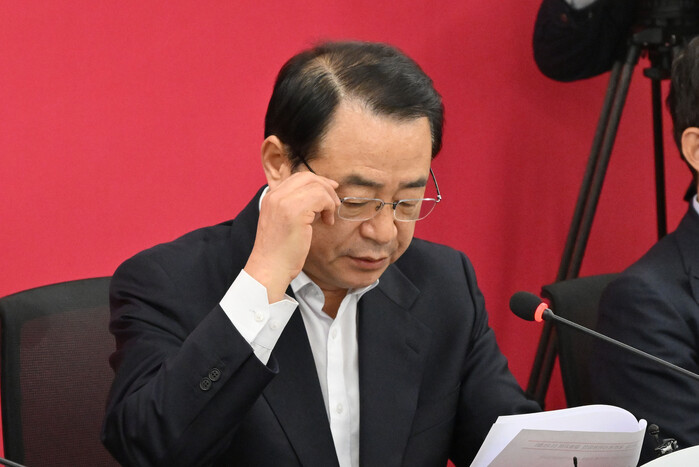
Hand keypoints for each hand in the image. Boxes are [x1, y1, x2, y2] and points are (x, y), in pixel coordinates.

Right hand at [244, 170, 339, 301]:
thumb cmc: (279, 252)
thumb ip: (294, 207)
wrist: (270, 269)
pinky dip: (329, 207)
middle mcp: (275, 195)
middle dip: (325, 187)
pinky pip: (320, 197)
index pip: (297, 177)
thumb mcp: (283, 222)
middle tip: (334, 202)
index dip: (317, 181)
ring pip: (316, 186)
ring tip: (329, 216)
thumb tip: (318, 195)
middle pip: (307, 177)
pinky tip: (326, 222)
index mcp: (271, 197)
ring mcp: (283, 202)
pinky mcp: (294, 211)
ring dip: (329, 199)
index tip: (330, 190)